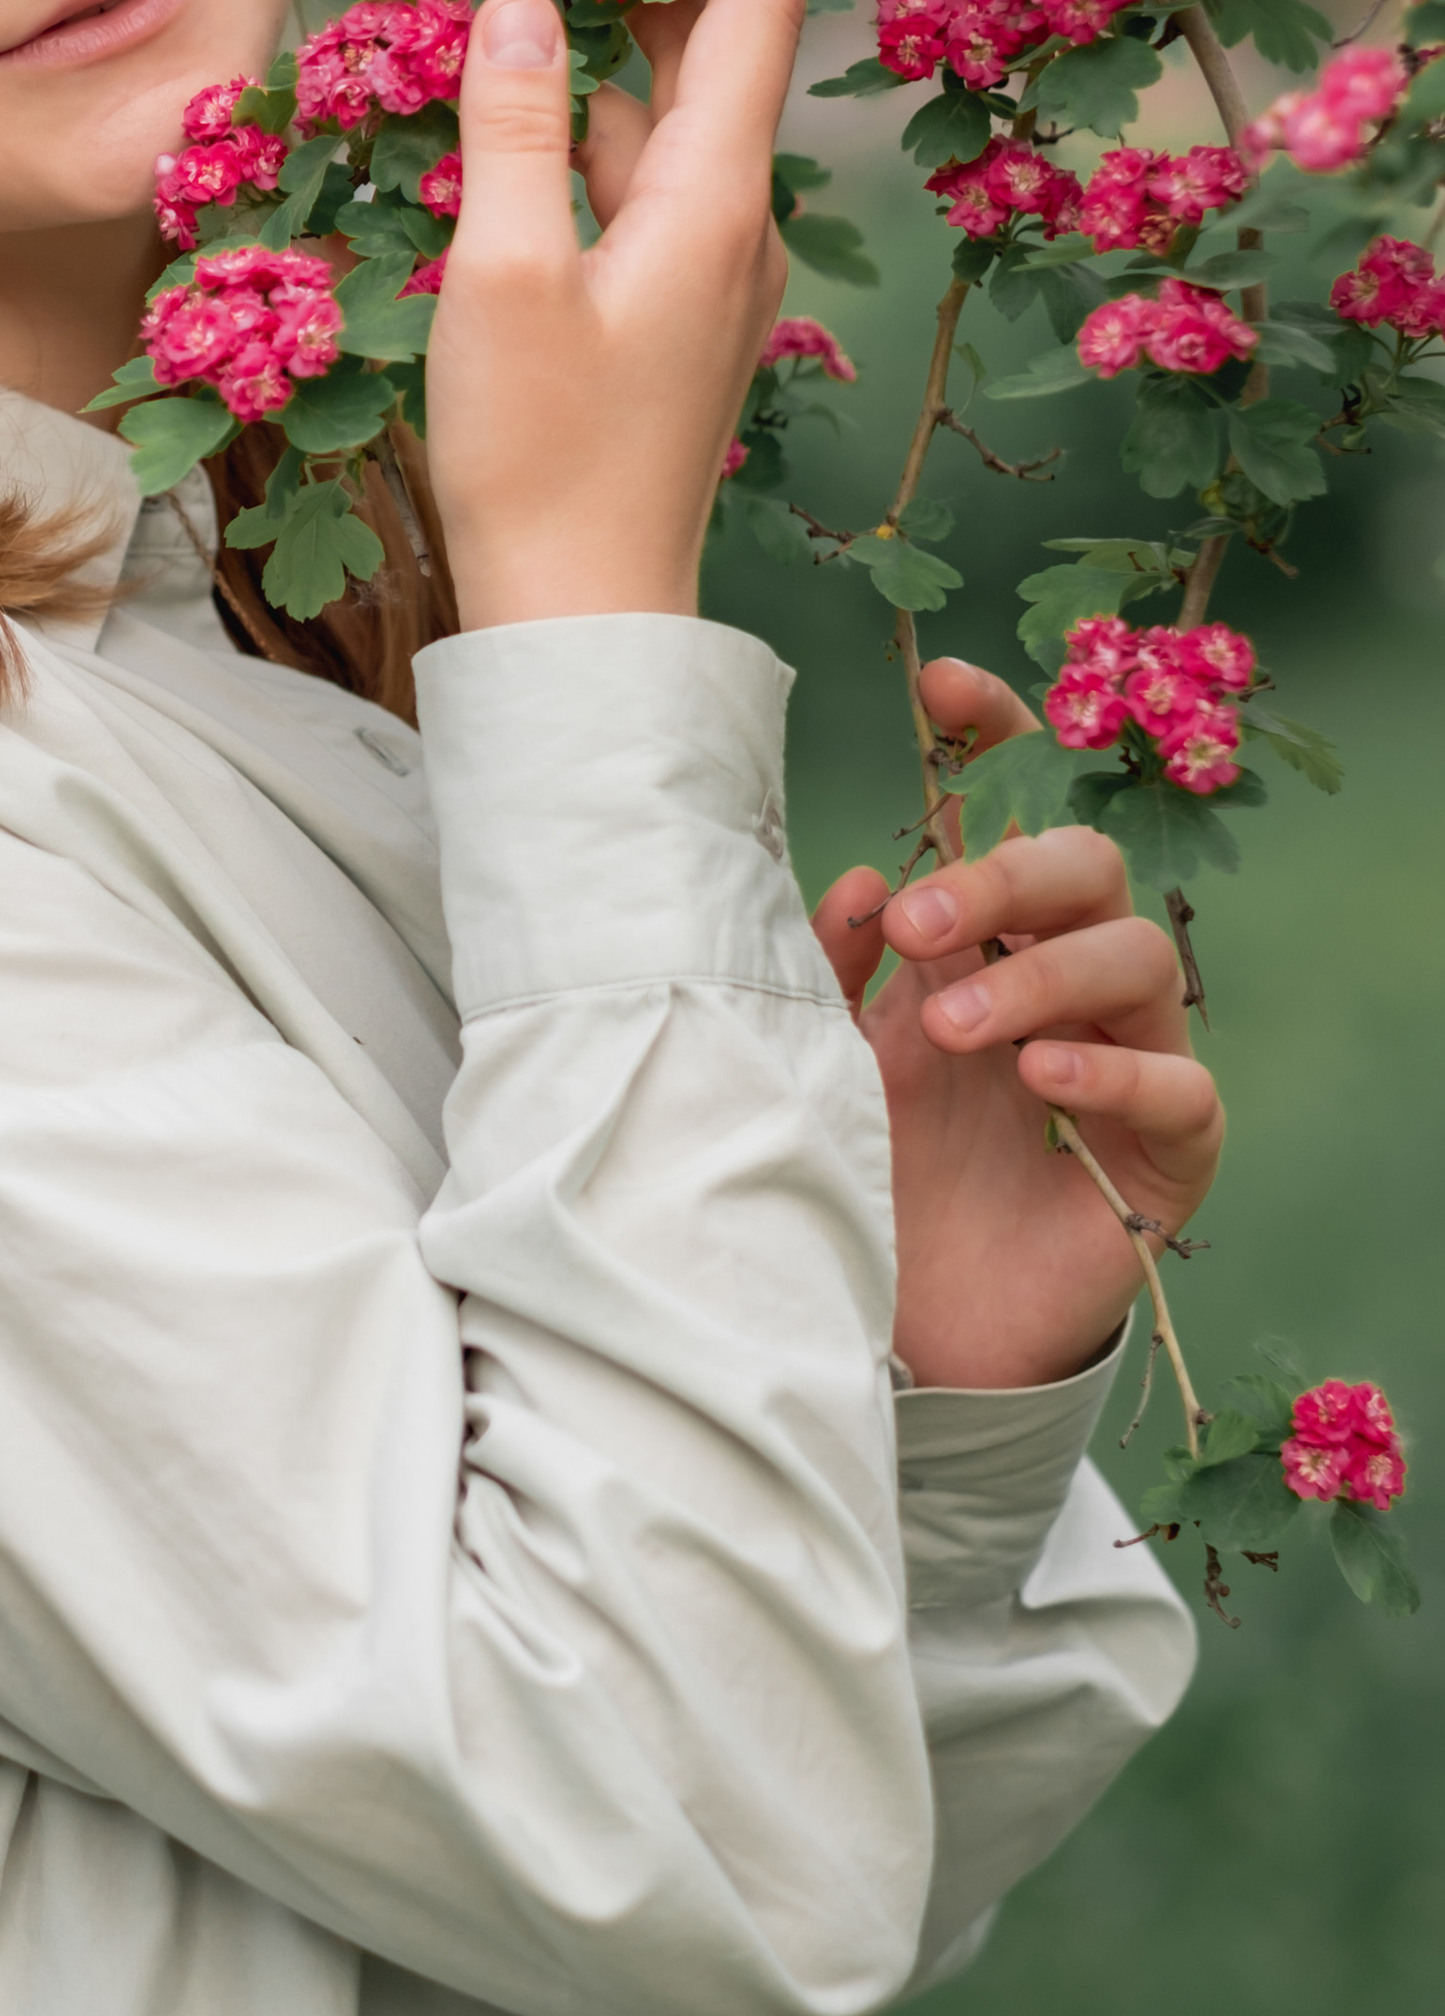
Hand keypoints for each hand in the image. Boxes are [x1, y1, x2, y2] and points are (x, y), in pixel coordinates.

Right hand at [426, 0, 800, 627]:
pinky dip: (590, 124)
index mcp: (714, 201)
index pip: (752, 8)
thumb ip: (512, 128)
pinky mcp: (667, 321)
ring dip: (616, 40)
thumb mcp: (504, 277)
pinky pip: (641, 185)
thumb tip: (522, 1)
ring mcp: (704, 278)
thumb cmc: (541, 458)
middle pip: (719, 54)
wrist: (583, 619)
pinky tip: (520, 112)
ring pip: (673, 120)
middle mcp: (733, 227)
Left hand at [813, 657, 1225, 1387]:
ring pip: (1141, 957)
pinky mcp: (1168, 1156)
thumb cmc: (879, 1169)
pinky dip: (1112, 1074)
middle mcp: (1064, 983)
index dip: (995, 739)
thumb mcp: (832, 1055)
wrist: (908, 1324)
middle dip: (1006, 875)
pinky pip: (1184, 1087)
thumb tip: (861, 875)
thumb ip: (835, 968)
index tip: (941, 690)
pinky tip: (1042, 1082)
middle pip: (1086, 870)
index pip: (1016, 814)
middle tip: (919, 924)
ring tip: (956, 1025)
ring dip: (1042, 976)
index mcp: (985, 938)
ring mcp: (1129, 1061)